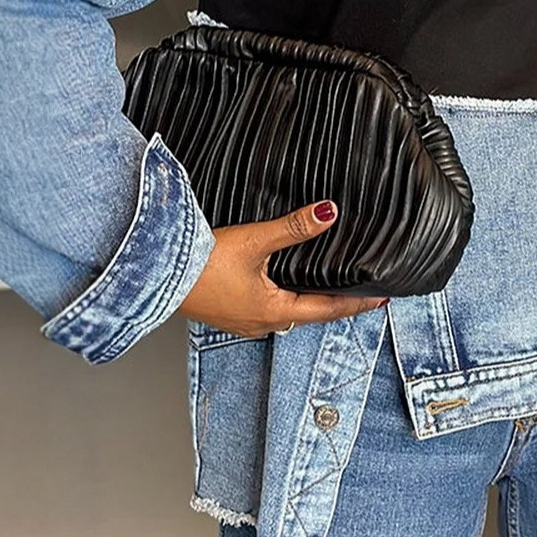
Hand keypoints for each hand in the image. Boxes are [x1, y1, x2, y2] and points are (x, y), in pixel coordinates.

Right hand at [176, 199, 388, 338]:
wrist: (156, 275)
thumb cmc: (200, 264)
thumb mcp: (256, 240)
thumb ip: (295, 227)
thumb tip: (328, 213)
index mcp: (274, 311)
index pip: (328, 310)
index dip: (357, 304)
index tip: (380, 300)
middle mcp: (261, 322)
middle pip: (310, 315)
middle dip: (335, 304)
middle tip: (359, 294)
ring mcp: (243, 321)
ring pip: (287, 314)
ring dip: (308, 303)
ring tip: (327, 290)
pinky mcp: (227, 314)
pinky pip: (266, 311)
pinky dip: (284, 300)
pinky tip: (281, 288)